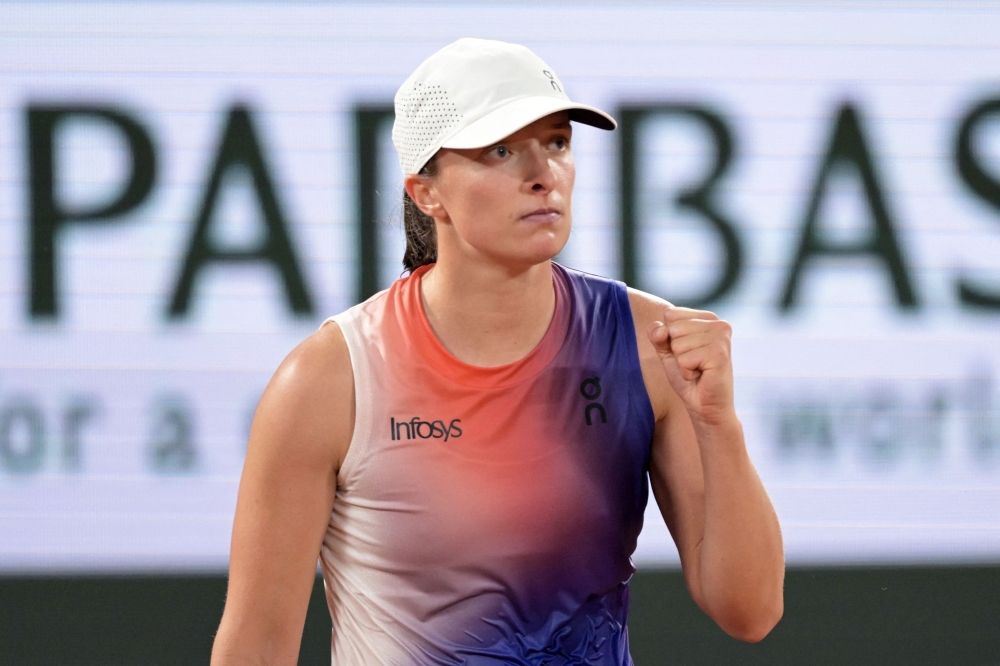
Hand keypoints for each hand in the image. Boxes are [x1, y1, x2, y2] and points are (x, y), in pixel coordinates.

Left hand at [647, 304, 735, 426]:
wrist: (705, 406)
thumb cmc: (688, 376)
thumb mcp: (667, 351)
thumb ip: (658, 335)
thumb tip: (662, 330)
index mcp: (708, 318)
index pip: (670, 314)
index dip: (669, 338)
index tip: (687, 352)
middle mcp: (719, 323)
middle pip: (673, 328)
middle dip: (676, 351)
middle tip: (693, 364)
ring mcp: (721, 338)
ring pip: (678, 344)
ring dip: (682, 363)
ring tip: (698, 370)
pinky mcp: (720, 354)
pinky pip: (684, 359)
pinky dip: (687, 372)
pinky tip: (701, 376)